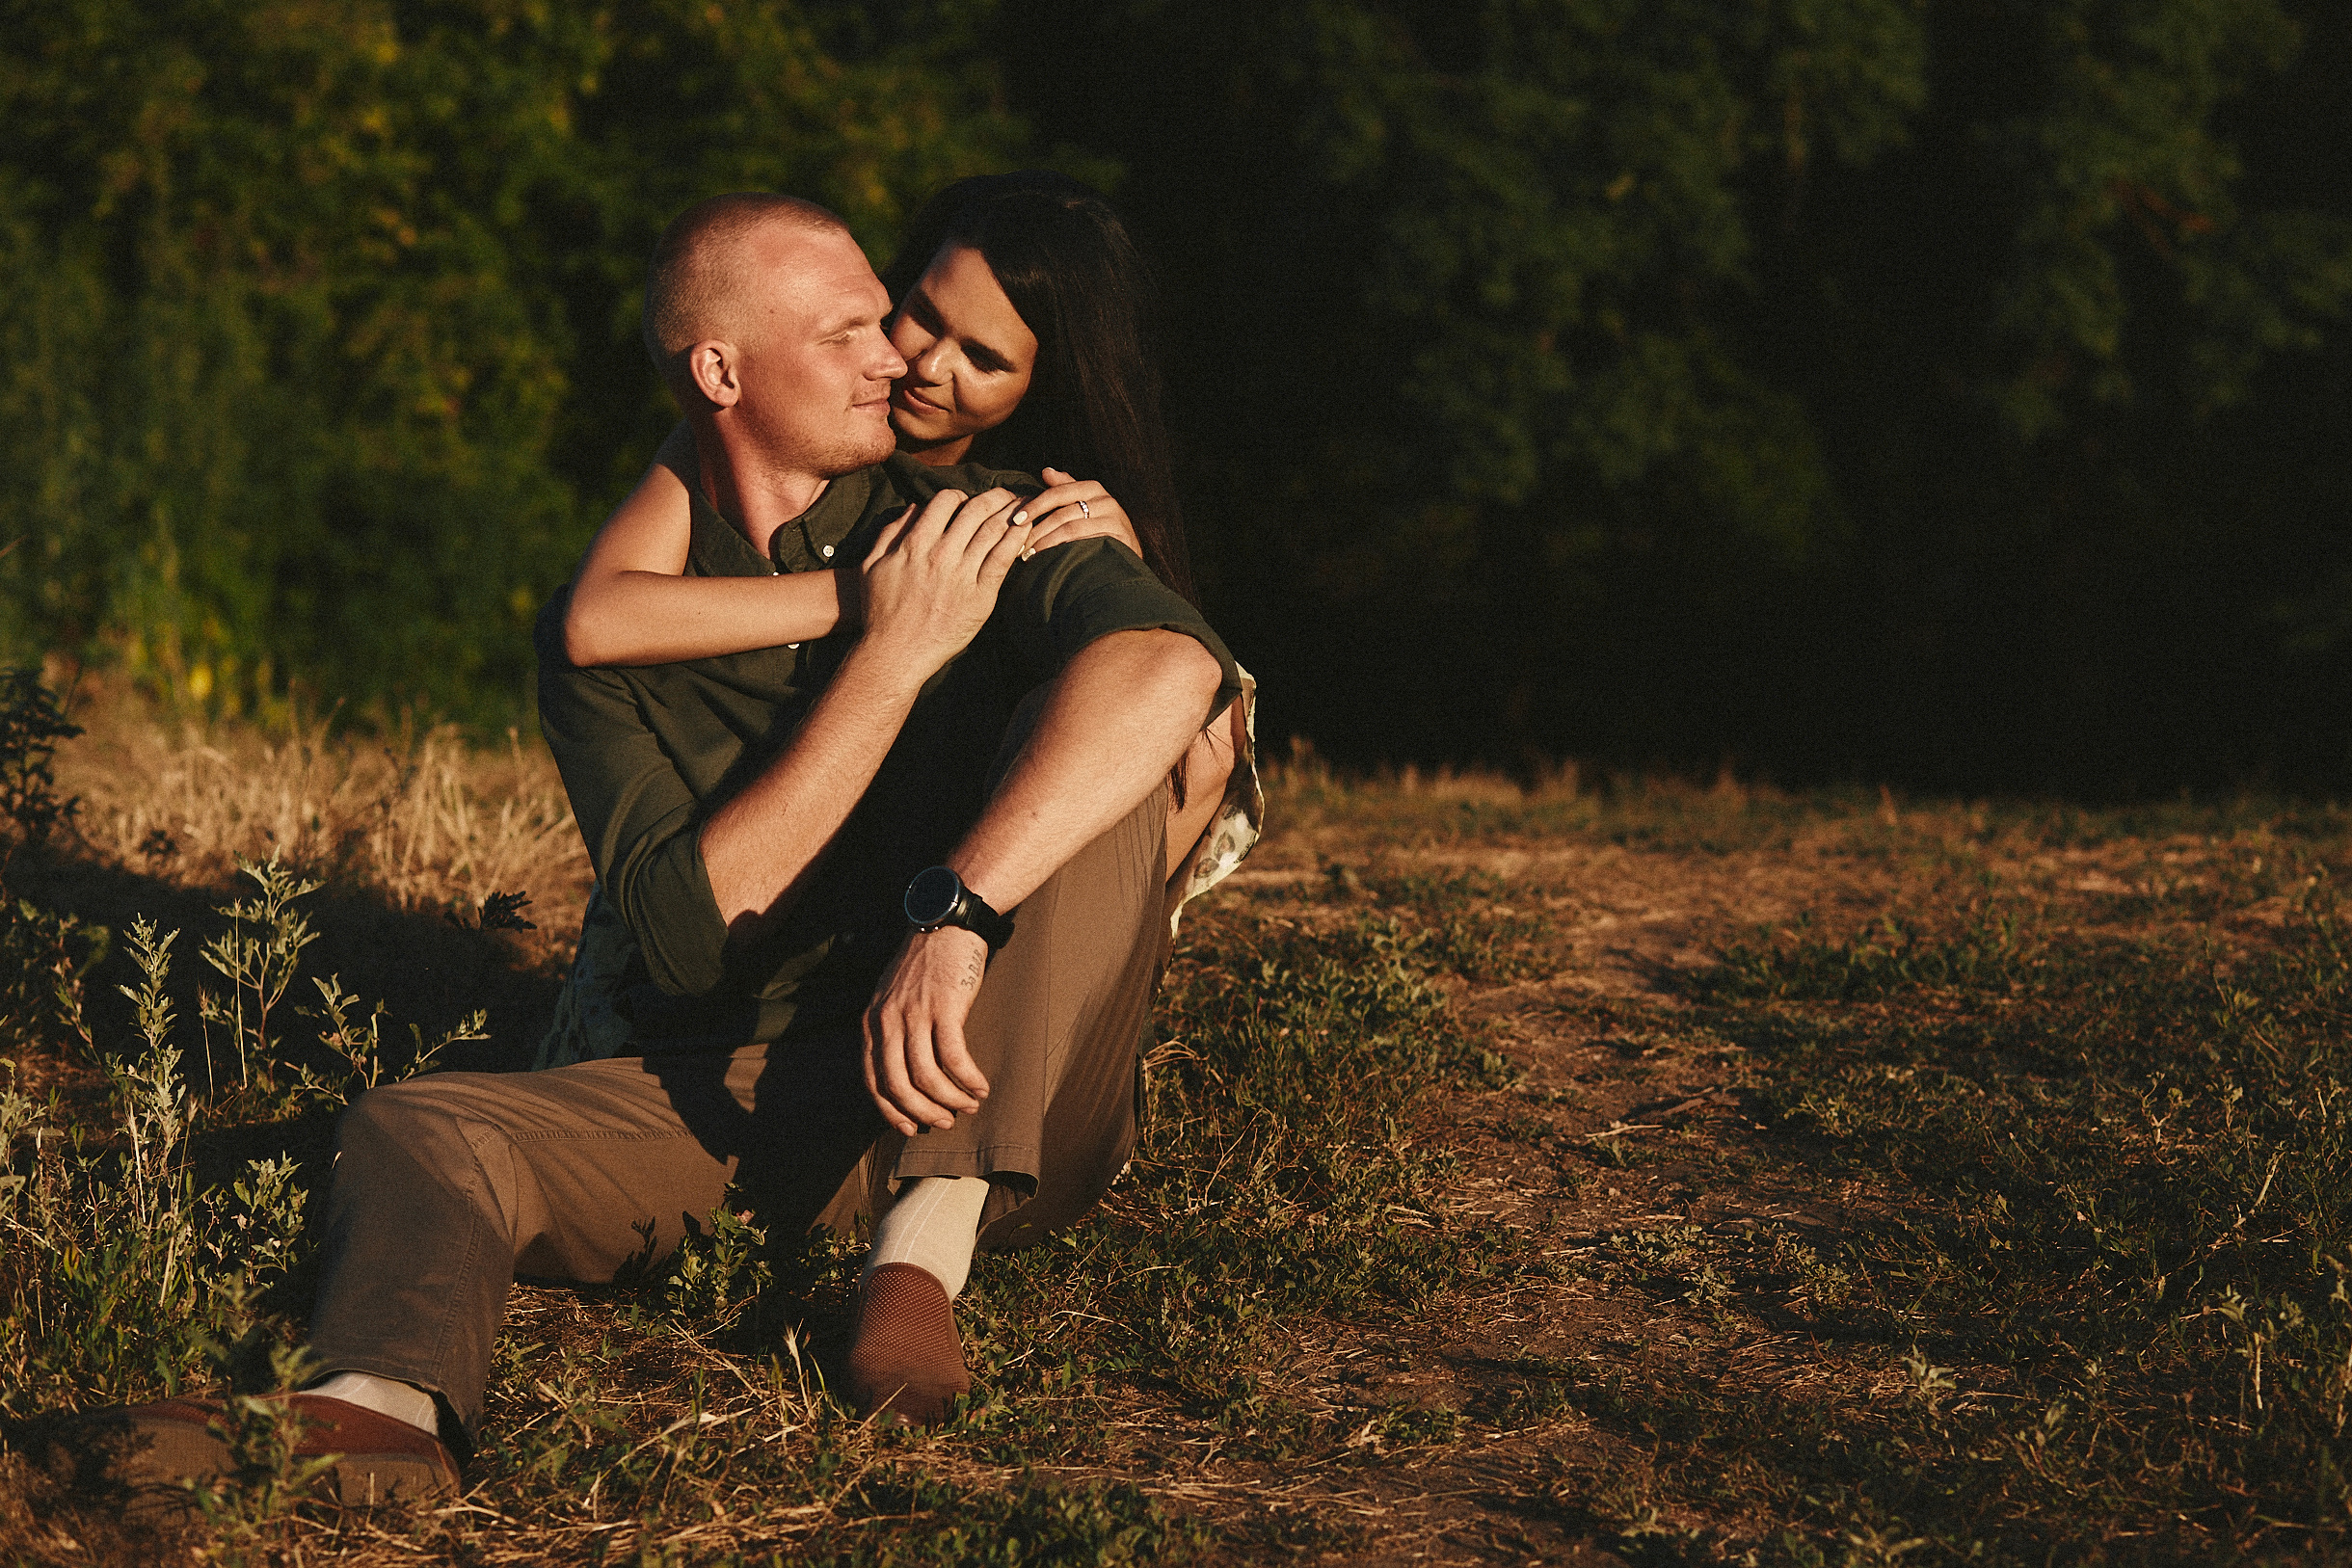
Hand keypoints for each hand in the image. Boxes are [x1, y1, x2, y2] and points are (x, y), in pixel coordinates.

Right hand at [856, 487, 1028, 681]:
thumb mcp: (872, 565)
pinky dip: (1017, 540)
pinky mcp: (980, 596)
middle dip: (995, 497)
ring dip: (1012, 512)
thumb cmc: (880, 611)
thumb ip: (890, 532)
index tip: (966, 502)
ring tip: (1024, 507)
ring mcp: (962, 575)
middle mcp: (941, 554)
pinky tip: (1027, 530)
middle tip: (1006, 495)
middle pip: (976, 510)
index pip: (946, 501)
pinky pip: (1003, 560)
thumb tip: (914, 508)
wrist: (896, 652)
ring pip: (993, 530)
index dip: (959, 495)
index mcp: (915, 543)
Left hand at [862, 925, 992, 1134]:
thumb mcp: (892, 995)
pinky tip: (981, 1087)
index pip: (873, 1081)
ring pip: (927, 1077)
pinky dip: (968, 1079)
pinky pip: (955, 1058)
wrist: (946, 922)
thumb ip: (890, 1028)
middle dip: (923, 1113)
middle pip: (899, 1085)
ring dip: (950, 1100)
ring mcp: (915, 1014)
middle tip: (945, 1122)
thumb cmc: (924, 962)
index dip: (891, 1111)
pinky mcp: (945, 1008)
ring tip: (969, 1105)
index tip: (910, 1128)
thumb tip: (904, 1072)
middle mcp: (888, 1021)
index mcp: (871, 1021)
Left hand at [1011, 468, 1143, 560]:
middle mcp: (1106, 501)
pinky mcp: (1119, 540)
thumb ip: (1066, 487)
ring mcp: (1114, 521)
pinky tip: (1051, 560)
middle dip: (1037, 530)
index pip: (1057, 493)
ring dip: (1046, 544)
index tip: (1016, 519)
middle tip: (1018, 545)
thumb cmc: (1100, 525)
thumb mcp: (1084, 503)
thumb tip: (1046, 471)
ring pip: (1071, 530)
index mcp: (1093, 488)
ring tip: (1029, 555)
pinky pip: (1085, 544)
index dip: (1035, 505)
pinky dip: (1065, 552)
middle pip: (1062, 514)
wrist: (1130, 551)